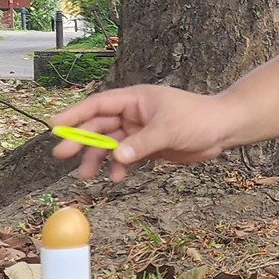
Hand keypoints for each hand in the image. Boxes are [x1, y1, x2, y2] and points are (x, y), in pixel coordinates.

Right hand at [51, 84, 239, 181]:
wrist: (223, 130)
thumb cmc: (199, 118)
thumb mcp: (169, 129)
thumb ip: (141, 144)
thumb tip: (116, 158)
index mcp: (135, 100)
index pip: (98, 105)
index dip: (75, 114)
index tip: (55, 125)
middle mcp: (133, 114)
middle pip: (99, 127)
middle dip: (80, 141)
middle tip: (62, 155)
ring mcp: (139, 131)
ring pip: (109, 145)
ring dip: (96, 159)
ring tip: (85, 175)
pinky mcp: (147, 147)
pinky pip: (125, 157)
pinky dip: (118, 167)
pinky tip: (116, 178)